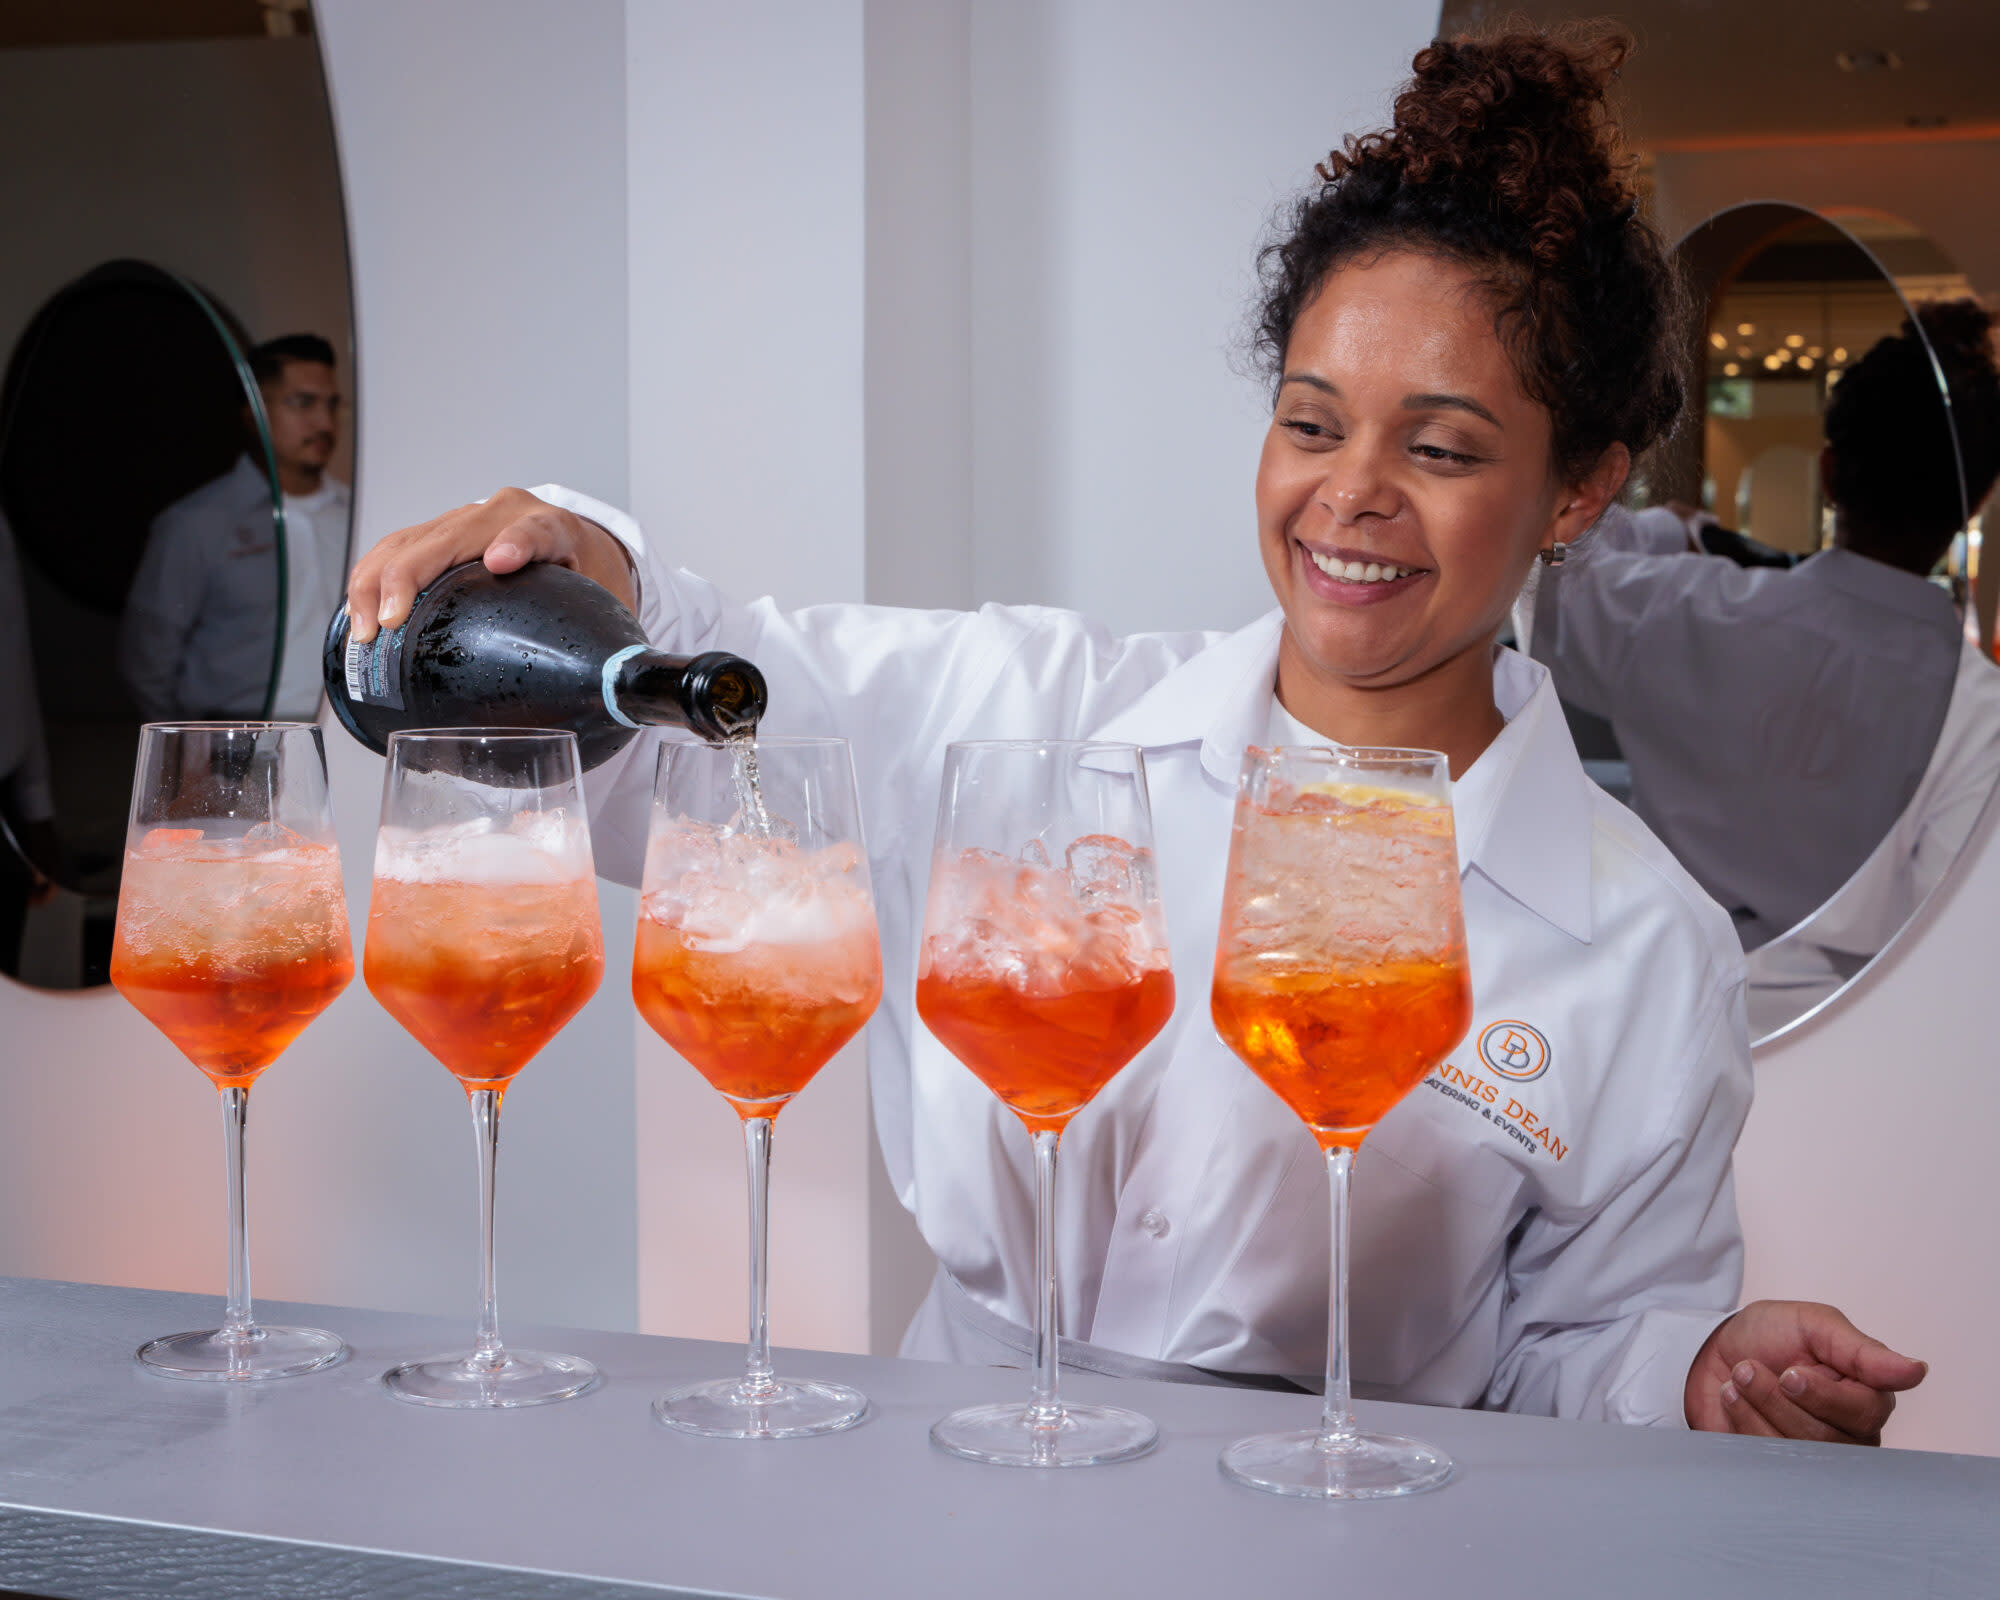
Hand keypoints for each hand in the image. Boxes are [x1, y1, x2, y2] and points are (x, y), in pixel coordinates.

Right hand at [344, 486, 636, 643]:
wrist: (578, 544)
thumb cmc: (588, 580)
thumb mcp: (605, 603)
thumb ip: (608, 644)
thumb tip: (612, 699)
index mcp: (556, 529)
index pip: (537, 530)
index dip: (518, 542)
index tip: (501, 561)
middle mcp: (506, 514)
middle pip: (450, 534)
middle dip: (412, 575)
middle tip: (391, 622)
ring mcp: (467, 518)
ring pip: (409, 539)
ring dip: (377, 581)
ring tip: (367, 630)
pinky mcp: (439, 532)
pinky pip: (396, 548)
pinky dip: (372, 579)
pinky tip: (360, 615)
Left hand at [1685, 1300, 1926, 1444]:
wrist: (1711, 1351)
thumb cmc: (1768, 1336)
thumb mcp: (1812, 1325)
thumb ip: (1860, 1350)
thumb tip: (1917, 1370)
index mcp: (1866, 1397)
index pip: (1865, 1412)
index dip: (1823, 1396)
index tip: (1790, 1373)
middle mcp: (1849, 1433)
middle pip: (1826, 1438)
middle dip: (1777, 1399)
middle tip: (1748, 1368)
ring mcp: (1815, 1456)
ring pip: (1795, 1453)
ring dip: (1755, 1408)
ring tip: (1737, 1380)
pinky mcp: (1779, 1467)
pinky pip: (1766, 1462)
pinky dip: (1741, 1425)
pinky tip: (1732, 1401)